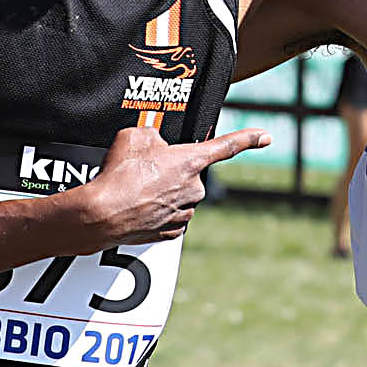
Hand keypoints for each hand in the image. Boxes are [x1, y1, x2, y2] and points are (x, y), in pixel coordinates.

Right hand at [74, 124, 272, 246]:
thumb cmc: (118, 175)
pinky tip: (138, 206)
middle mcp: (194, 188)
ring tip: (136, 189)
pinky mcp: (172, 231)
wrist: (101, 215)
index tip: (265, 136)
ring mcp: (185, 212)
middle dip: (170, 169)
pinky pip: (170, 214)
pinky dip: (156, 210)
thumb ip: (155, 135)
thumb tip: (158, 143)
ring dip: (162, 190)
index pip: (227, 145)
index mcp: (191, 161)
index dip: (248, 138)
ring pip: (179, 194)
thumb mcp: (134, 136)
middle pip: (189, 172)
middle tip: (143, 170)